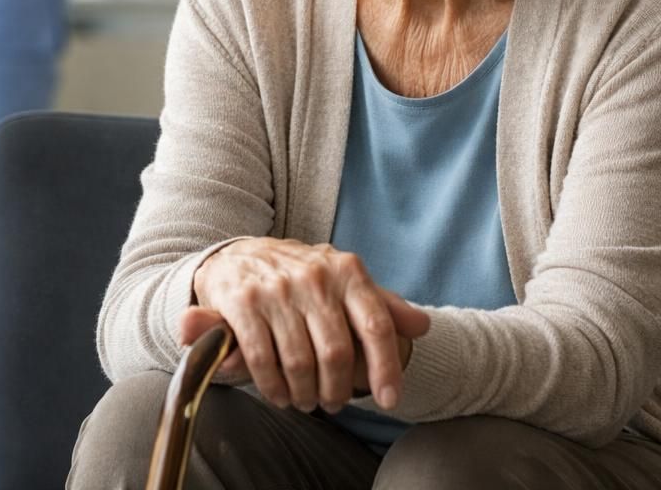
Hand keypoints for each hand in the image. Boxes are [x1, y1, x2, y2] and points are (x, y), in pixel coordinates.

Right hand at [185, 238, 429, 413]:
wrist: (236, 256)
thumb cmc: (300, 277)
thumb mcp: (343, 281)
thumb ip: (382, 305)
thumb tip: (423, 327)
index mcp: (346, 271)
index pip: (376, 325)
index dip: (386, 368)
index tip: (389, 401)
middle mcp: (314, 276)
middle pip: (337, 353)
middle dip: (338, 390)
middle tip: (335, 403)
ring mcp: (276, 289)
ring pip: (300, 362)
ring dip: (305, 394)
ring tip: (306, 401)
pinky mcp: (243, 302)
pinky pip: (263, 359)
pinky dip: (273, 387)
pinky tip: (279, 394)